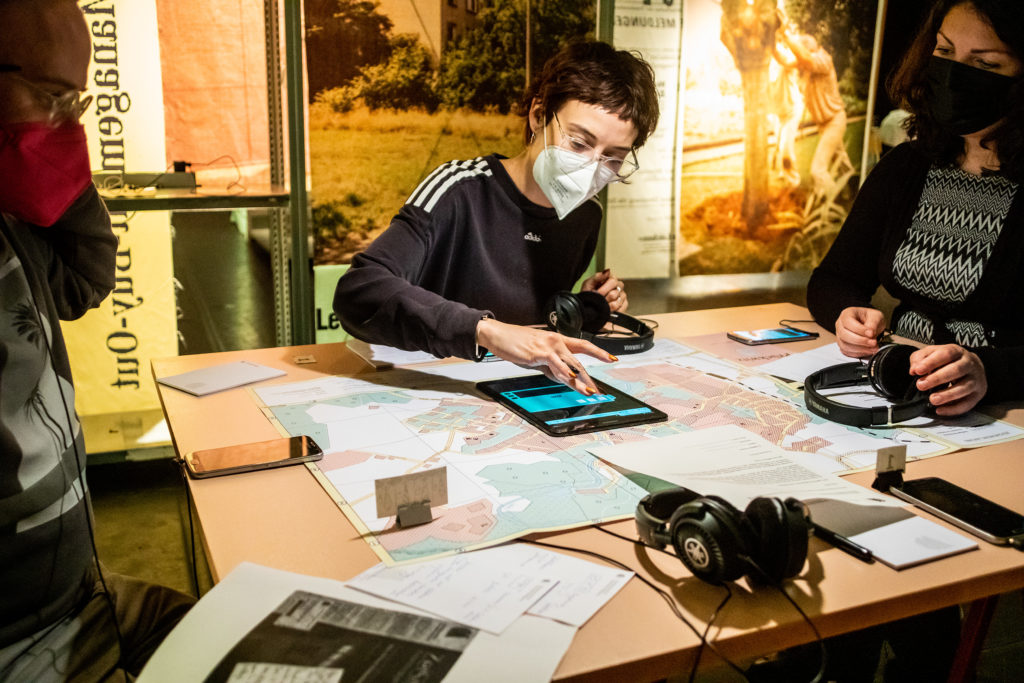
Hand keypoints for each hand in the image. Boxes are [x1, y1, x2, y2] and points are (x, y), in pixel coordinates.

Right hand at [476, 318, 616, 394]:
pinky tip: (570, 379)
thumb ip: (551, 366)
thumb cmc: (516, 343)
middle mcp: (556, 341)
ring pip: (570, 364)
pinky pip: (554, 364)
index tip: (612, 359)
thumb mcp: (537, 356)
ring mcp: (548, 346)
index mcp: (558, 340)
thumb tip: (562, 378)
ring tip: (589, 391)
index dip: (599, 352)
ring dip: (581, 380)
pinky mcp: (538, 353)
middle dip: (590, 377)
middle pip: (579, 360)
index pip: (584, 345)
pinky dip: (563, 372)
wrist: (498, 334)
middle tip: (599, 390)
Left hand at [581, 268, 627, 312]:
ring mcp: (622, 295)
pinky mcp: (624, 304)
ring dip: (605, 306)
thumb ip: (597, 277)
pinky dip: (610, 311)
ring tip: (600, 305)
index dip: (603, 289)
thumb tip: (607, 271)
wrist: (587, 306)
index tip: (596, 293)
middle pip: (614, 293)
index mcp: (611, 278)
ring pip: (616, 303)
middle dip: (603, 298)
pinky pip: (619, 310)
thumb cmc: (588, 294)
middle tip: (597, 300)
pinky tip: (606, 309)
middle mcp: (619, 286)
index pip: (613, 281)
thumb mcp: (588, 284)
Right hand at [835, 307, 884, 357]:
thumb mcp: (876, 316)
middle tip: (873, 342)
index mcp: (847, 314)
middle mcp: (840, 324)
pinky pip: (847, 352)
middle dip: (860, 341)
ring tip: (873, 348)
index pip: (848, 322)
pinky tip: (868, 350)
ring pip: (845, 345)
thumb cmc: (871, 319)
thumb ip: (873, 323)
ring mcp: (840, 336)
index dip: (859, 329)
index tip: (871, 333)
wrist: (871, 326)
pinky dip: (858, 353)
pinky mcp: (843, 345)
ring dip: (860, 348)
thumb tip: (870, 332)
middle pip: (844, 335)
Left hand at [910, 345, 986, 415]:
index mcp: (957, 351)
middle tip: (921, 385)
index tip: (918, 371)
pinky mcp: (978, 394)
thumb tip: (914, 370)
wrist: (972, 366)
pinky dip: (953, 409)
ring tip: (932, 399)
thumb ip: (920, 359)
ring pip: (964, 387)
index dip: (931, 362)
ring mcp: (976, 379)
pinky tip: (940, 410)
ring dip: (947, 395)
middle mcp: (969, 364)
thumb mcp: (931, 354)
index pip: (946, 354)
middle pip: (956, 370)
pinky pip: (967, 404)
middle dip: (937, 378)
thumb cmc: (947, 361)